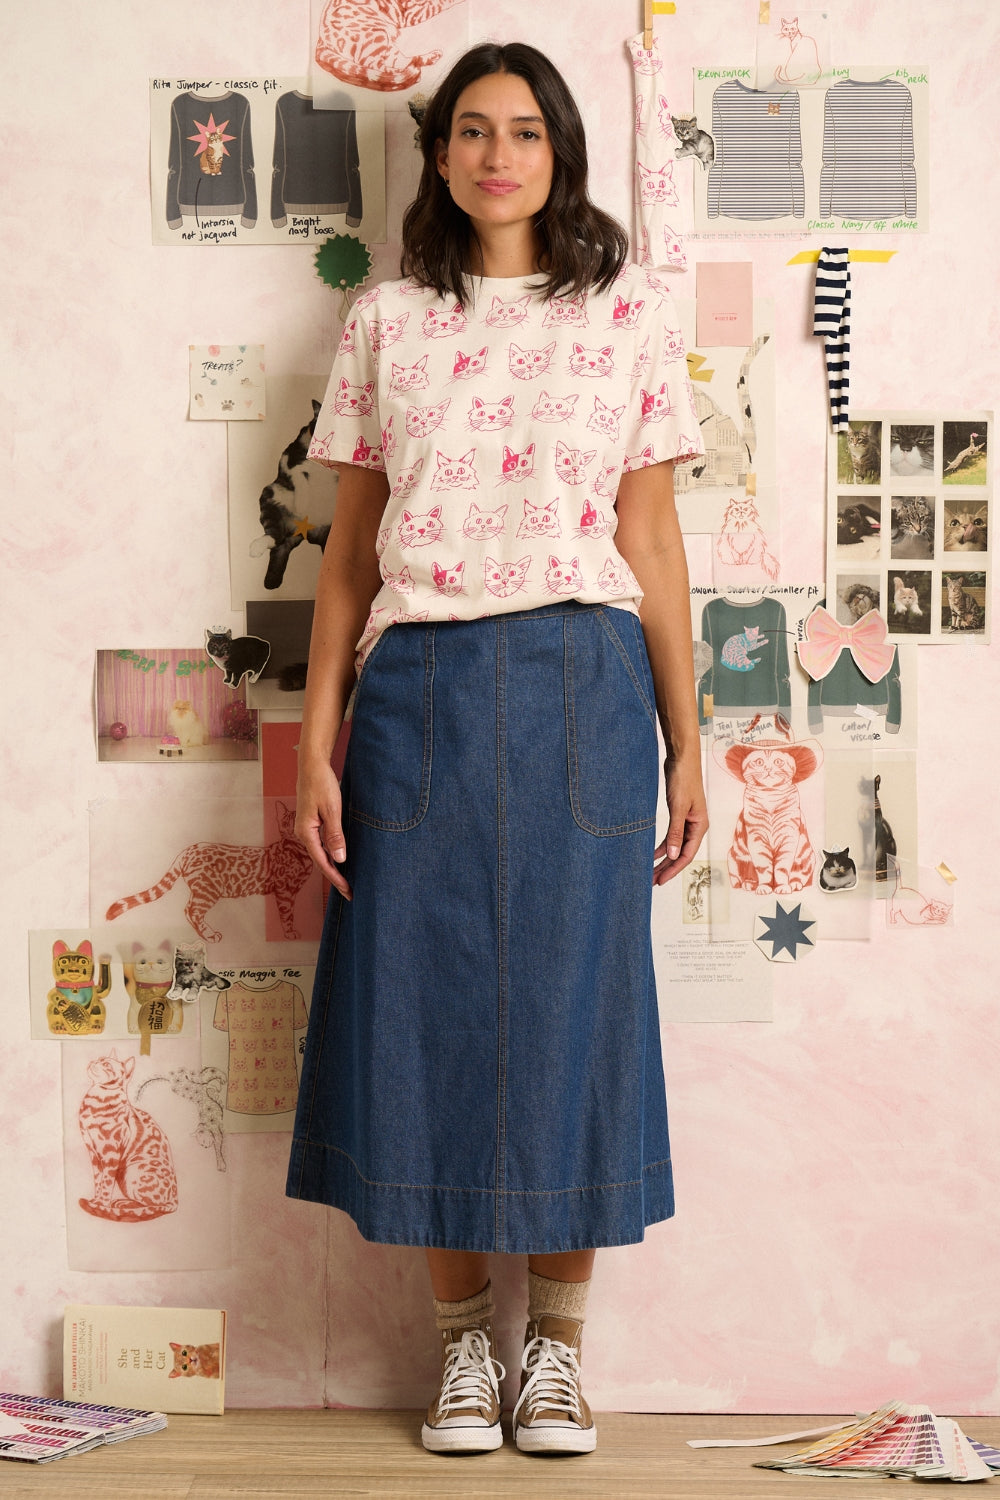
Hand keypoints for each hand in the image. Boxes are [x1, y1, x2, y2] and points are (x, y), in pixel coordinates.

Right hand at [295, 757, 351, 900]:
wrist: (312, 765)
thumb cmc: (322, 784)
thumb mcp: (332, 809)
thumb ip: (335, 835)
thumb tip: (339, 859)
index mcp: (306, 832)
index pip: (323, 862)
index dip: (336, 878)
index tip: (348, 890)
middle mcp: (303, 833)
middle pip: (320, 861)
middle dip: (335, 878)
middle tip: (350, 893)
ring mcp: (306, 829)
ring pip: (321, 854)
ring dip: (333, 868)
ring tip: (347, 882)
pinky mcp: (311, 823)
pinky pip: (321, 844)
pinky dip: (331, 855)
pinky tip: (340, 861)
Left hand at [653, 755, 707, 884]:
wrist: (682, 758)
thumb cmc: (684, 778)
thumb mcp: (679, 807)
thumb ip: (675, 832)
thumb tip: (672, 854)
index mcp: (699, 826)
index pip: (686, 855)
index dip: (673, 869)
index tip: (660, 880)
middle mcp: (695, 826)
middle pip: (680, 853)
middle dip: (666, 868)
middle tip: (651, 881)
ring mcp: (688, 821)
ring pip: (675, 846)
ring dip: (664, 858)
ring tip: (650, 871)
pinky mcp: (679, 815)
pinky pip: (672, 836)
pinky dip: (663, 845)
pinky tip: (653, 853)